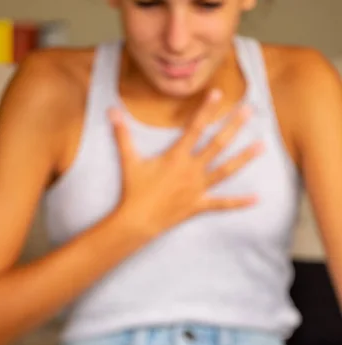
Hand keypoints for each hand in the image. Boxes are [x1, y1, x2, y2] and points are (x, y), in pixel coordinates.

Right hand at [109, 89, 263, 237]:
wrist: (137, 221)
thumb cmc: (133, 190)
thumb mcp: (129, 160)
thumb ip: (122, 134)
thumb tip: (111, 111)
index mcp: (176, 157)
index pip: (194, 128)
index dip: (206, 110)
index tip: (219, 93)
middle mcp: (191, 170)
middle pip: (217, 144)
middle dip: (234, 126)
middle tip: (250, 111)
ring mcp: (198, 188)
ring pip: (225, 170)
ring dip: (244, 158)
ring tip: (262, 146)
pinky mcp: (199, 205)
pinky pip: (223, 204)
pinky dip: (239, 202)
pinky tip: (257, 198)